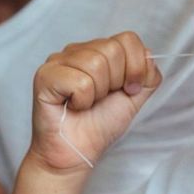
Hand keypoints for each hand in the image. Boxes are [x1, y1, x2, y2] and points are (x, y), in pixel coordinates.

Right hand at [30, 33, 161, 173]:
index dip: (135, 67)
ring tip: (85, 103)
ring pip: (96, 64)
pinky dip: (83, 101)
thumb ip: (147, 75)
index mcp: (97, 50)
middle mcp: (76, 51)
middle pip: (112, 49)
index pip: (127, 39)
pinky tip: (72, 106)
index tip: (128, 90)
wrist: (76, 154)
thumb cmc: (100, 125)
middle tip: (101, 99)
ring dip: (97, 93)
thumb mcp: (134, 97)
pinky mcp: (45, 76)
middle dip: (115, 82)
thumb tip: (148, 55)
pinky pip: (80, 81)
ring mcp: (58, 61)